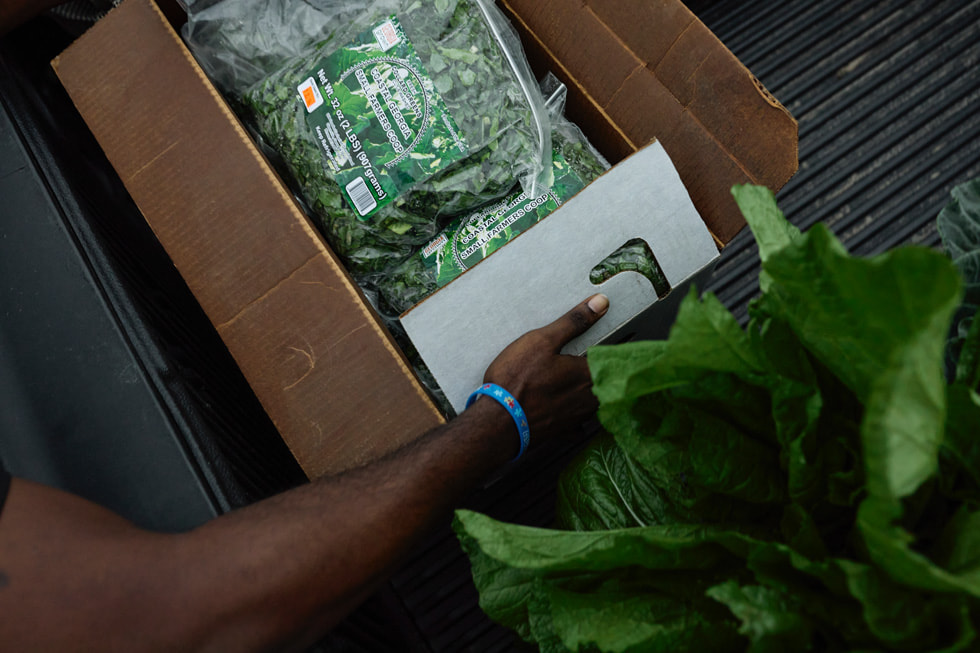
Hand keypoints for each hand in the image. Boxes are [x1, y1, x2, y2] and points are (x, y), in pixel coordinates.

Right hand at [480, 294, 608, 445]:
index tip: (616, 341)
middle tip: (592, 359)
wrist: (498, 422)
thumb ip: (574, 321)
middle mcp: (591, 397)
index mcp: (590, 373)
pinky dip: (574, 408)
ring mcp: (579, 416)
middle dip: (602, 369)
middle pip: (606, 379)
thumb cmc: (518, 378)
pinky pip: (579, 417)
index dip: (614, 348)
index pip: (615, 358)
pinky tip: (562, 402)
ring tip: (574, 379)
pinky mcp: (566, 430)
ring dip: (589, 389)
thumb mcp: (543, 340)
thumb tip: (601, 302)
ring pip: (594, 399)